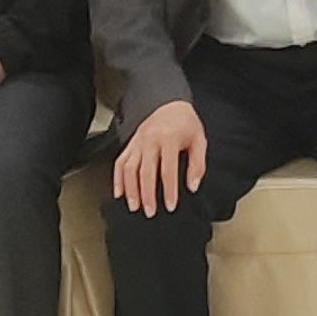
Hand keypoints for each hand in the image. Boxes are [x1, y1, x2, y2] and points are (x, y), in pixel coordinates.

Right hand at [113, 99, 207, 213]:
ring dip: (130, 189)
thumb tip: (192, 186)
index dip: (169, 190)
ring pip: (129, 168)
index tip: (170, 206)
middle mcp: (150, 140)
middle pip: (145, 171)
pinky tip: (119, 192)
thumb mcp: (199, 140)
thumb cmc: (186, 124)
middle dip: (147, 194)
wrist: (170, 104)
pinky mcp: (130, 143)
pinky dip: (117, 178)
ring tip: (134, 206)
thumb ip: (197, 164)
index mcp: (169, 139)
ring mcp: (138, 142)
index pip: (167, 170)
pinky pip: (120, 162)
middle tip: (149, 211)